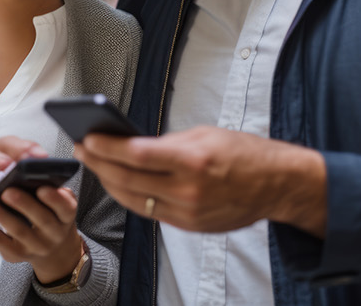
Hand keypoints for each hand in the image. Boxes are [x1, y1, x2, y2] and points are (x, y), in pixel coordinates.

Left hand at [0, 186, 84, 283]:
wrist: (52, 251)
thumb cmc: (52, 217)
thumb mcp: (60, 205)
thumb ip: (53, 191)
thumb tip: (34, 174)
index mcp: (66, 217)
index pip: (66, 208)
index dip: (55, 199)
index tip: (42, 188)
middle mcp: (54, 235)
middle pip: (41, 220)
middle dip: (24, 204)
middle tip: (7, 191)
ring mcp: (34, 247)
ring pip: (17, 230)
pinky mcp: (15, 255)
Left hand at [73, 126, 327, 235]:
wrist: (277, 185)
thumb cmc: (244, 153)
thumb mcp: (204, 135)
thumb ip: (167, 143)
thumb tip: (132, 146)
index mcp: (192, 160)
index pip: (136, 154)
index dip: (106, 147)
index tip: (87, 138)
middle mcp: (188, 189)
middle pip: (128, 179)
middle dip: (100, 164)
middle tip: (83, 149)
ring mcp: (189, 212)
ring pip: (134, 200)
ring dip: (111, 183)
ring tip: (97, 166)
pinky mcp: (190, 225)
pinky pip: (151, 212)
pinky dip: (132, 198)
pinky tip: (121, 184)